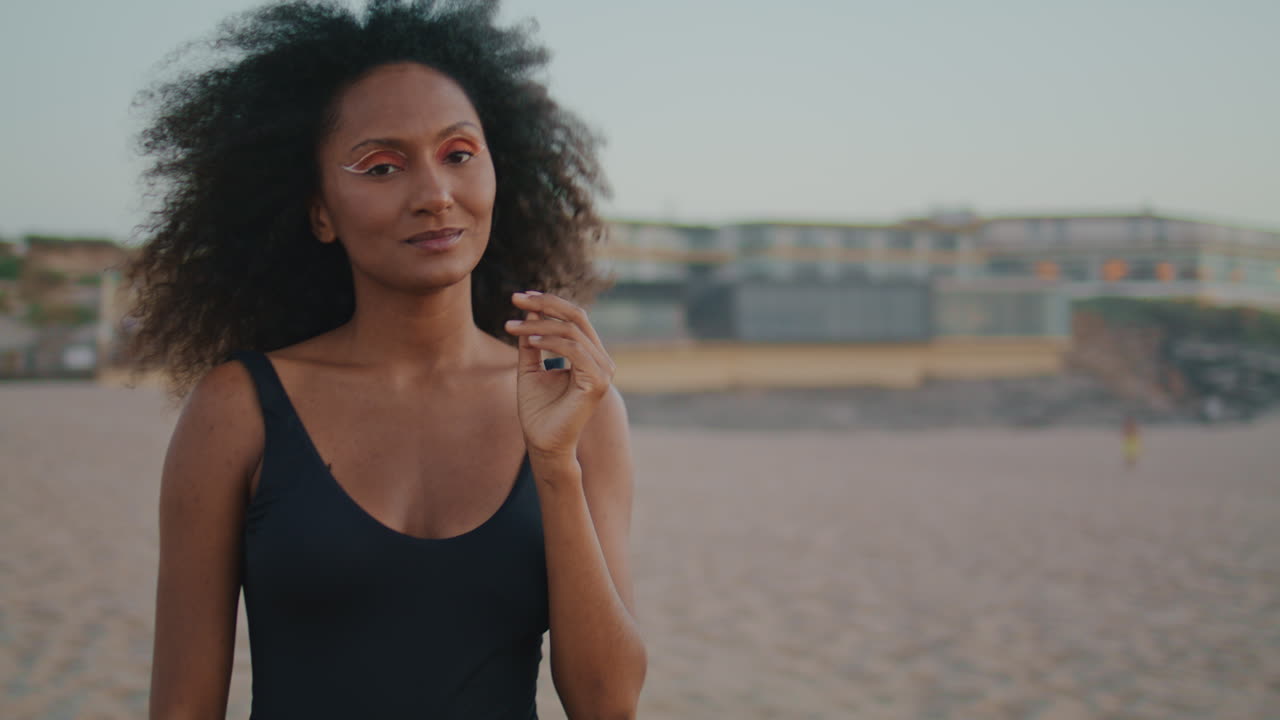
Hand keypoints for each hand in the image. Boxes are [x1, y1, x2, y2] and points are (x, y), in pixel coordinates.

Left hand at [505, 292, 615, 464]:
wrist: (543, 443)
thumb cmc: (538, 410)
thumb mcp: (531, 368)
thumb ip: (533, 342)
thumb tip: (530, 311)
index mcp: (590, 355)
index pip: (574, 317)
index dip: (548, 302)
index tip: (520, 297)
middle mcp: (601, 360)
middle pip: (577, 316)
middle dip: (545, 304)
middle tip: (516, 299)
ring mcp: (604, 371)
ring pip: (573, 331)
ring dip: (539, 324)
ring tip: (513, 326)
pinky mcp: (598, 382)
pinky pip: (574, 350)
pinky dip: (550, 341)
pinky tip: (529, 340)